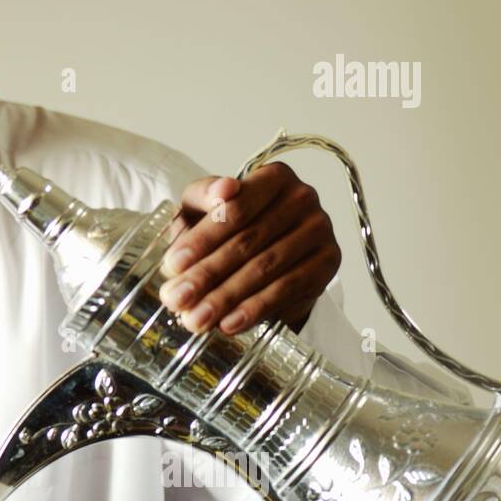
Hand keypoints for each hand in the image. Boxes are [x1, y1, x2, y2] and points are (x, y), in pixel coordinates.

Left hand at [157, 162, 340, 335]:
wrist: (262, 252)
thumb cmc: (226, 225)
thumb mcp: (203, 206)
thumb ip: (204, 195)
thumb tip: (223, 189)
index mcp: (273, 177)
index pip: (235, 209)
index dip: (201, 240)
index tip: (173, 265)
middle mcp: (302, 198)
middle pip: (248, 242)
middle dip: (207, 274)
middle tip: (177, 299)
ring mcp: (319, 230)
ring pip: (265, 269)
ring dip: (226, 297)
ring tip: (196, 319)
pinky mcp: (327, 262)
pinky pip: (287, 289)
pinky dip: (255, 309)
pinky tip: (228, 323)